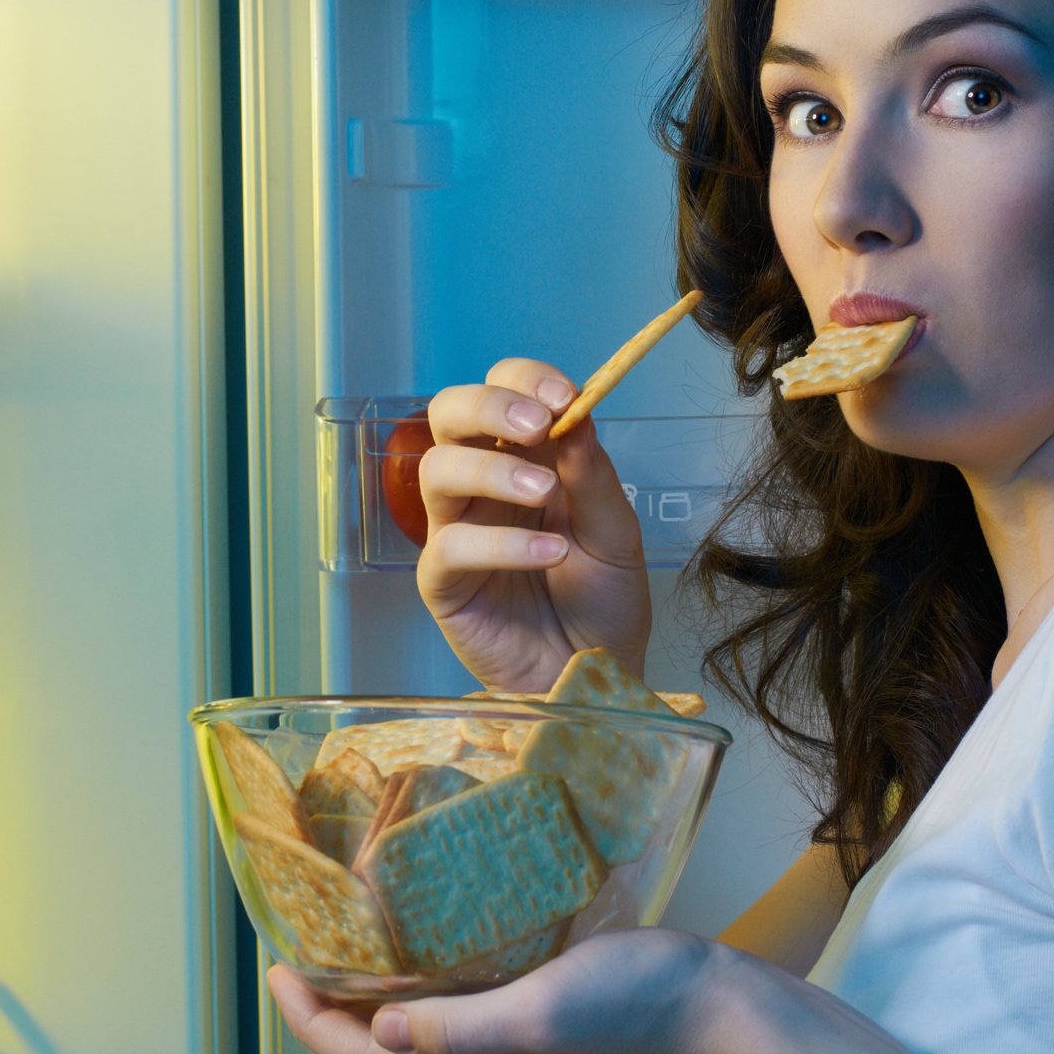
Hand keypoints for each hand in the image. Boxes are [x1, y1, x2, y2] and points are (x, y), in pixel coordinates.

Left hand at [267, 928, 736, 1053]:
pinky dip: (433, 996)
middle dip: (334, 1016)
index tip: (277, 968)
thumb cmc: (640, 1008)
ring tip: (359, 952)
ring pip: (425, 1045)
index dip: (311, 1021)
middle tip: (307, 956)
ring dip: (379, 1006)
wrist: (725, 1019)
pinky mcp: (551, 1035)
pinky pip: (468, 1024)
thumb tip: (380, 1034)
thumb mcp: (543, 1010)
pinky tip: (445, 955)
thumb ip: (463, 1028)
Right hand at [418, 358, 650, 692]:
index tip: (564, 396)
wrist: (597, 673)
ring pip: (437, 470)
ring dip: (492, 470)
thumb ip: (591, 475)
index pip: (502, 389)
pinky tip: (548, 555)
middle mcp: (482, 483)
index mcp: (526, 456)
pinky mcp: (442, 581)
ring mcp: (456, 529)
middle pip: (447, 413)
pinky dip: (500, 544)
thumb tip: (574, 411)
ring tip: (543, 494)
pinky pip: (451, 546)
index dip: (523, 380)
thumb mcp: (616, 533)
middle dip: (487, 405)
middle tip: (536, 425)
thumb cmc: (604, 601)